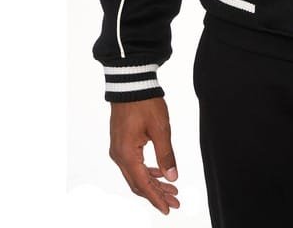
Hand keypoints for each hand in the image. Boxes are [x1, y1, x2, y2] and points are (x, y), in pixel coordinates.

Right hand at [108, 97, 179, 214]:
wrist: (131, 84)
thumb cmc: (145, 103)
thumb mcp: (161, 128)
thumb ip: (166, 155)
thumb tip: (172, 177)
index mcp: (127, 154)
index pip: (142, 184)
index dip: (156, 198)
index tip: (168, 209)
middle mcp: (119, 156)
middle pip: (138, 183)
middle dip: (156, 194)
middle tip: (175, 202)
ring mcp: (118, 150)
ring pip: (135, 175)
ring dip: (152, 184)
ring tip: (171, 190)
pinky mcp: (121, 144)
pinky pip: (133, 165)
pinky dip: (146, 172)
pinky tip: (159, 174)